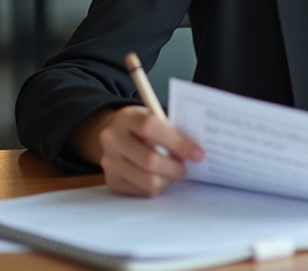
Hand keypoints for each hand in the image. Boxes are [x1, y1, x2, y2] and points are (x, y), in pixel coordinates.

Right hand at [81, 106, 204, 196]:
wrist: (112, 134)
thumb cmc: (142, 125)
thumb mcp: (153, 115)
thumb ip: (170, 127)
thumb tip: (197, 148)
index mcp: (126, 117)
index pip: (151, 128)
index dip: (178, 142)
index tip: (198, 153)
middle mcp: (112, 140)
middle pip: (149, 160)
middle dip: (175, 167)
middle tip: (186, 167)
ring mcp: (109, 162)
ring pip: (147, 180)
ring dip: (168, 179)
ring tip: (175, 172)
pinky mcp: (112, 181)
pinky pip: (141, 191)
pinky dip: (158, 186)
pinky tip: (162, 177)